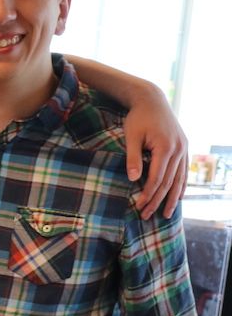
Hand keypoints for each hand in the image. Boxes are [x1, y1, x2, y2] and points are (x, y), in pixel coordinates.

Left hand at [124, 91, 187, 220]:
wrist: (152, 100)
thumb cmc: (138, 118)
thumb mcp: (131, 136)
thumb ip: (133, 158)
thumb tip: (133, 179)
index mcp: (165, 147)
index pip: (156, 179)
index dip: (147, 195)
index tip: (138, 207)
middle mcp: (178, 149)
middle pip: (168, 182)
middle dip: (157, 201)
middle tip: (146, 216)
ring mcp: (183, 148)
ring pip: (179, 179)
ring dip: (173, 198)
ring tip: (166, 215)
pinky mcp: (184, 147)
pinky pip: (184, 171)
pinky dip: (181, 186)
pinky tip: (178, 198)